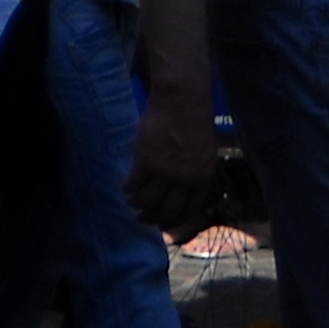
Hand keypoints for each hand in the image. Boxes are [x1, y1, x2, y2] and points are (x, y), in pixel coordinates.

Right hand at [125, 86, 220, 231]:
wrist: (182, 101)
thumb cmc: (194, 121)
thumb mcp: (204, 152)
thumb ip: (195, 171)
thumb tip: (184, 185)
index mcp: (202, 178)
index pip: (189, 210)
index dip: (176, 221)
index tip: (165, 225)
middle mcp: (184, 180)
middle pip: (167, 210)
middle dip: (154, 218)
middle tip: (143, 218)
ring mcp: (165, 171)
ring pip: (148, 201)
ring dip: (138, 205)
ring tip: (131, 202)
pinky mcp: (145, 160)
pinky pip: (134, 185)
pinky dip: (128, 190)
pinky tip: (124, 188)